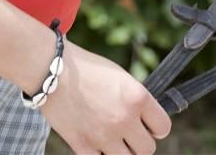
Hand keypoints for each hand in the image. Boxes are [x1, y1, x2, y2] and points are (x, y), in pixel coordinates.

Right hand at [41, 39, 170, 153]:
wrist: (52, 70)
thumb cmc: (86, 69)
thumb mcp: (119, 77)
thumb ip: (135, 100)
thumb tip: (146, 120)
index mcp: (137, 97)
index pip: (163, 127)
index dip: (156, 127)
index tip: (148, 126)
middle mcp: (124, 119)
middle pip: (147, 150)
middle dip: (139, 142)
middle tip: (129, 133)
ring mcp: (104, 136)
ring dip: (122, 152)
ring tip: (112, 139)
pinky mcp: (83, 147)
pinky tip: (95, 142)